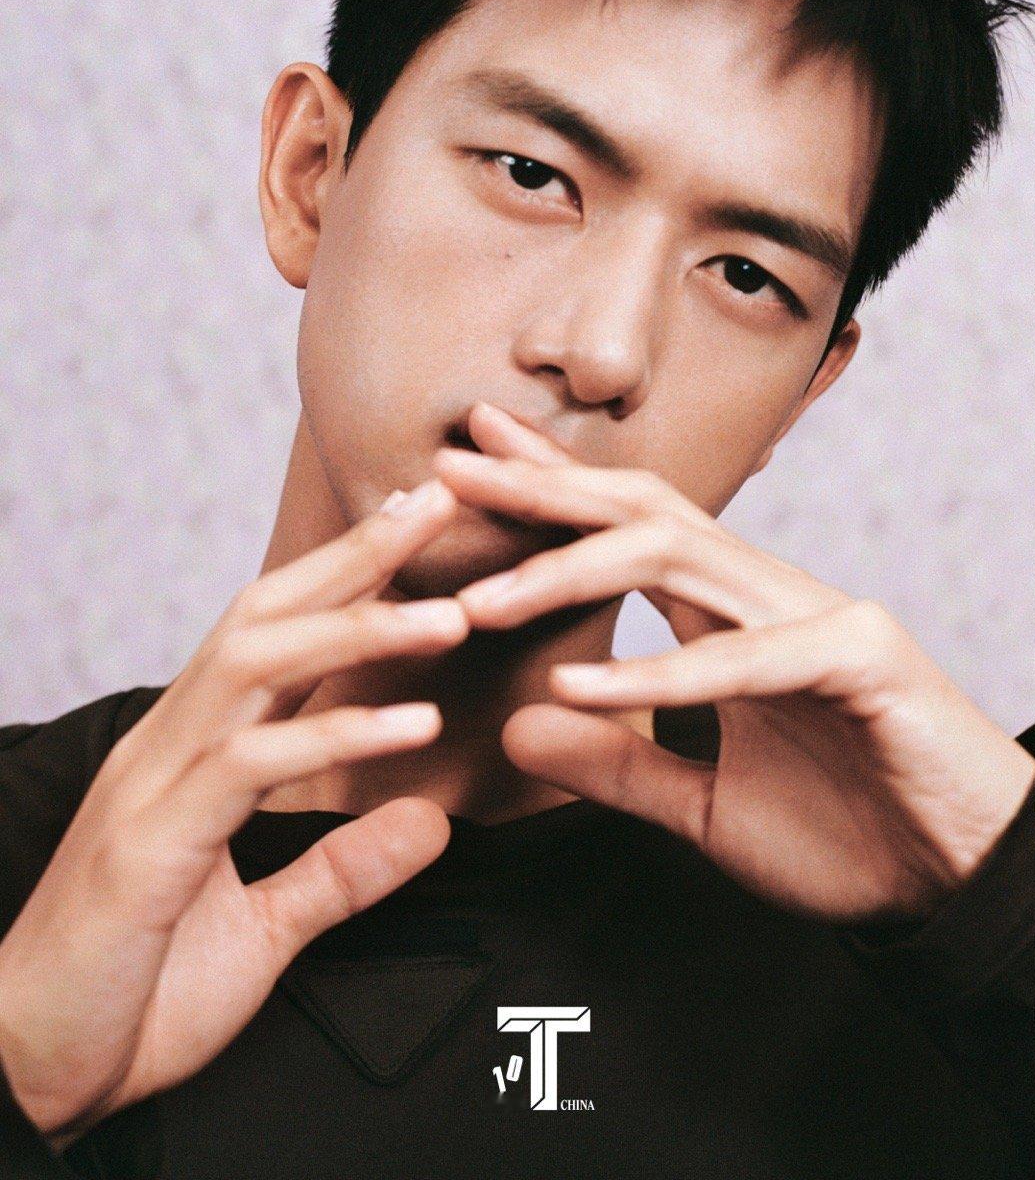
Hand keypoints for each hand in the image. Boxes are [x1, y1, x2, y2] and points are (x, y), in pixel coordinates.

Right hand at [0, 480, 467, 1148]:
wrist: (31, 1074)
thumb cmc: (134, 991)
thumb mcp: (266, 928)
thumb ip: (343, 869)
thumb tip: (429, 821)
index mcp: (194, 755)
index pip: (276, 638)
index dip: (347, 579)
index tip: (418, 529)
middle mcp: (170, 747)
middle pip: (265, 618)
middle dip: (355, 558)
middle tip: (437, 504)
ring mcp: (153, 787)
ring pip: (254, 668)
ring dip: (357, 630)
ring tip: (448, 615)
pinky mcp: (148, 845)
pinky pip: (247, 766)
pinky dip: (332, 735)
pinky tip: (410, 725)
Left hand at [434, 405, 1034, 926]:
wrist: (961, 879)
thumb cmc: (847, 829)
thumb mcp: (702, 805)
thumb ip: (616, 762)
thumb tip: (522, 720)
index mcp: (728, 613)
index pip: (622, 529)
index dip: (546, 489)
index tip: (470, 460)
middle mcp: (764, 593)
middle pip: (637, 514)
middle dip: (541, 489)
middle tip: (450, 465)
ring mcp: (813, 616)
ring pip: (679, 560)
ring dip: (572, 574)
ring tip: (481, 598)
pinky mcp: (858, 659)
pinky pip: (740, 658)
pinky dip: (657, 672)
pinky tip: (578, 684)